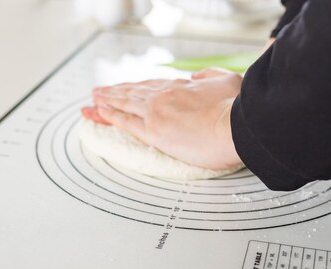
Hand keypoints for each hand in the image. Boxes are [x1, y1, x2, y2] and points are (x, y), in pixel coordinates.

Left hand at [81, 69, 242, 170]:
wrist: (237, 127)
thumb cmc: (237, 109)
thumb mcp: (227, 81)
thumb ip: (210, 76)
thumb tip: (198, 75)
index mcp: (182, 86)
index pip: (151, 86)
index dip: (135, 87)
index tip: (125, 87)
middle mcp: (165, 96)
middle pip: (133, 93)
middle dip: (114, 92)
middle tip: (98, 92)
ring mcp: (157, 112)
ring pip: (124, 104)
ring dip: (106, 101)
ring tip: (92, 101)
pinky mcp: (153, 131)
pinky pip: (124, 121)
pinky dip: (109, 115)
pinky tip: (98, 111)